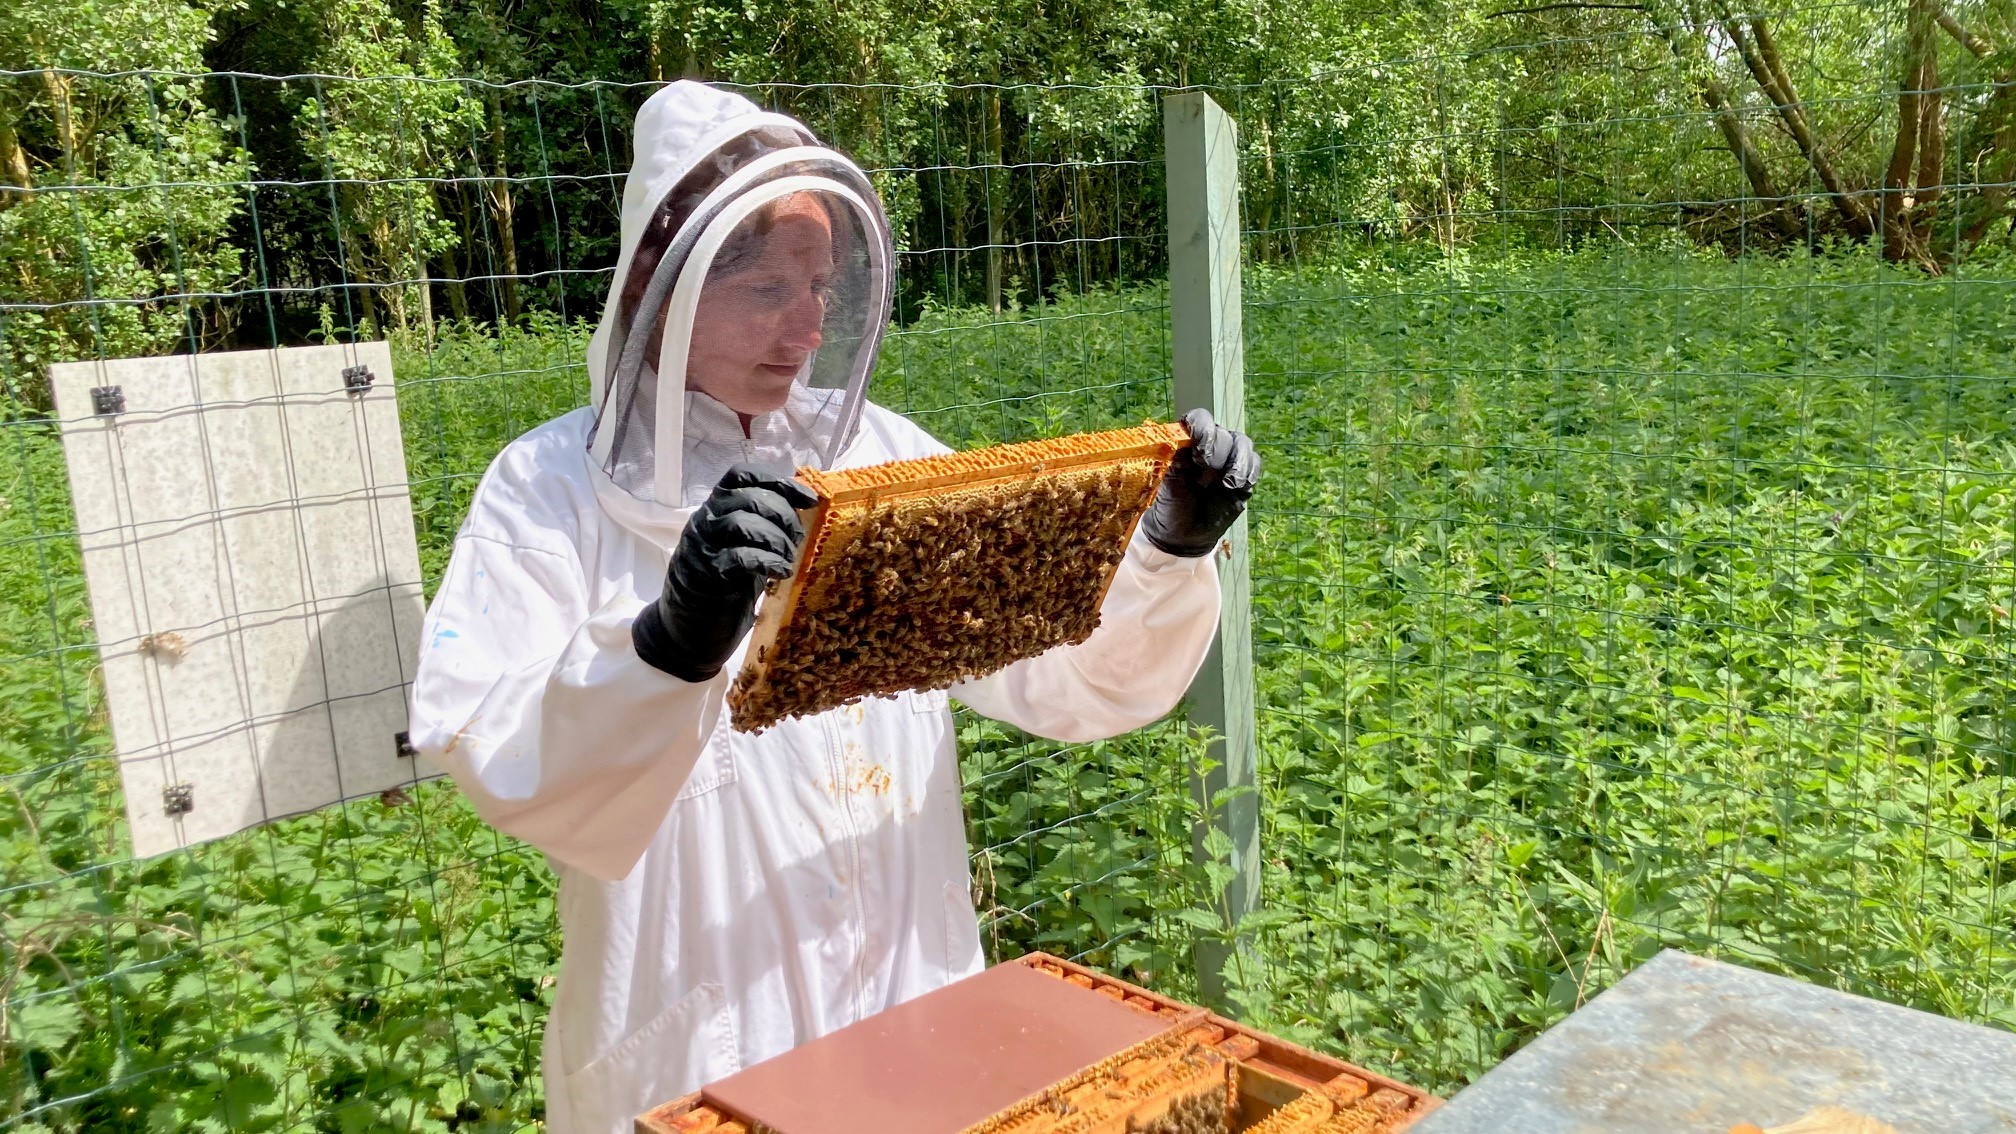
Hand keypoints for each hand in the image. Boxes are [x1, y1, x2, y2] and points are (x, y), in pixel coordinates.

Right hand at [632, 464, 818, 680]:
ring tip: (788, 557)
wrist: (686, 635)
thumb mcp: (744, 549)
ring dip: (775, 538)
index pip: (740, 475)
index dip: (777, 481)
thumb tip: (802, 511)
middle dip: (782, 514)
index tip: (808, 499)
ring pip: (741, 522)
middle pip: (747, 497)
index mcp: (714, 509)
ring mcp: (701, 547)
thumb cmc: (723, 588)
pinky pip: (739, 557)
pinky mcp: (705, 575)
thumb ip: (761, 527)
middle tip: (797, 538)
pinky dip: (767, 561)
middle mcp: (704, 521)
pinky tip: (780, 572)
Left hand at [1140, 408, 1260, 557]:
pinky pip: (1254, 464)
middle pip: (1223, 433)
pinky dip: (1249, 472)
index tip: (1198, 449)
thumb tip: (1183, 448)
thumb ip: (1176, 466)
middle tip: (1207, 468)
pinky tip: (1238, 487)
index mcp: (1189, 442)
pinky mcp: (1243, 476)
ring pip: (1243, 444)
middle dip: (1218, 450)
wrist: (1186, 534)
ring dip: (1238, 462)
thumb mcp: (1168, 487)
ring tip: (1228, 483)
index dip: (1203, 428)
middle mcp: (1211, 445)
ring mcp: (1229, 459)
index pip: (1200, 419)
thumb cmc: (1172, 506)